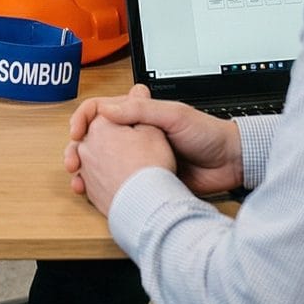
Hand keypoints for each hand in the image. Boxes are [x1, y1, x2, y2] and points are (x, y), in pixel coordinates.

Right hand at [64, 84, 243, 198]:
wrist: (230, 164)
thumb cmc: (206, 134)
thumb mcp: (174, 115)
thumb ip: (140, 111)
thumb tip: (106, 110)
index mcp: (137, 114)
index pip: (99, 111)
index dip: (83, 120)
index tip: (76, 133)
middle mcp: (133, 134)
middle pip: (93, 138)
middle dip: (77, 149)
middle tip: (73, 162)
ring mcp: (137, 158)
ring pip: (101, 162)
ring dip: (86, 170)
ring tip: (79, 180)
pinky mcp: (145, 178)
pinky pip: (117, 181)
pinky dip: (101, 187)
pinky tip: (94, 193)